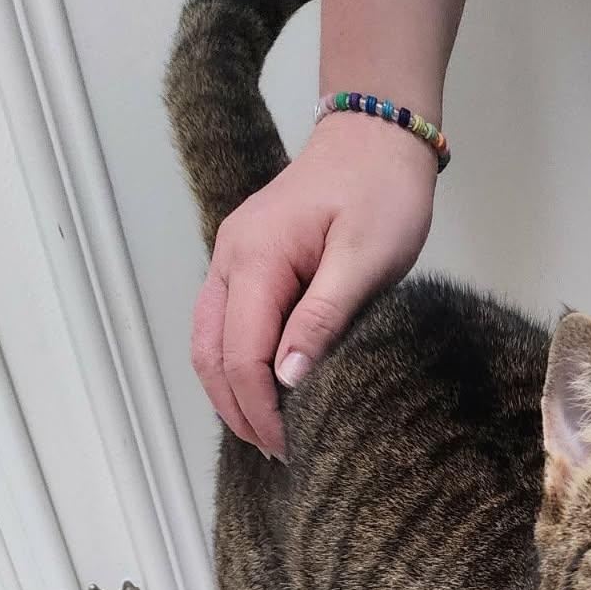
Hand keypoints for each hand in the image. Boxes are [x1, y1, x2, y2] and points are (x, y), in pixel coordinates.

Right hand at [191, 113, 437, 457]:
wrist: (375, 136)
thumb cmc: (381, 192)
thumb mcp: (365, 259)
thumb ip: (324, 318)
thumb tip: (286, 378)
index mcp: (257, 259)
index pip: (241, 356)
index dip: (261, 410)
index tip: (292, 447)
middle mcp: (230, 259)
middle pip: (211, 355)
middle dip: (238, 411)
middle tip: (278, 454)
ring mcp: (232, 260)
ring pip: (209, 343)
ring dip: (230, 394)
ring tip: (268, 434)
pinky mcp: (246, 264)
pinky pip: (224, 326)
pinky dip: (236, 366)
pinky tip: (266, 393)